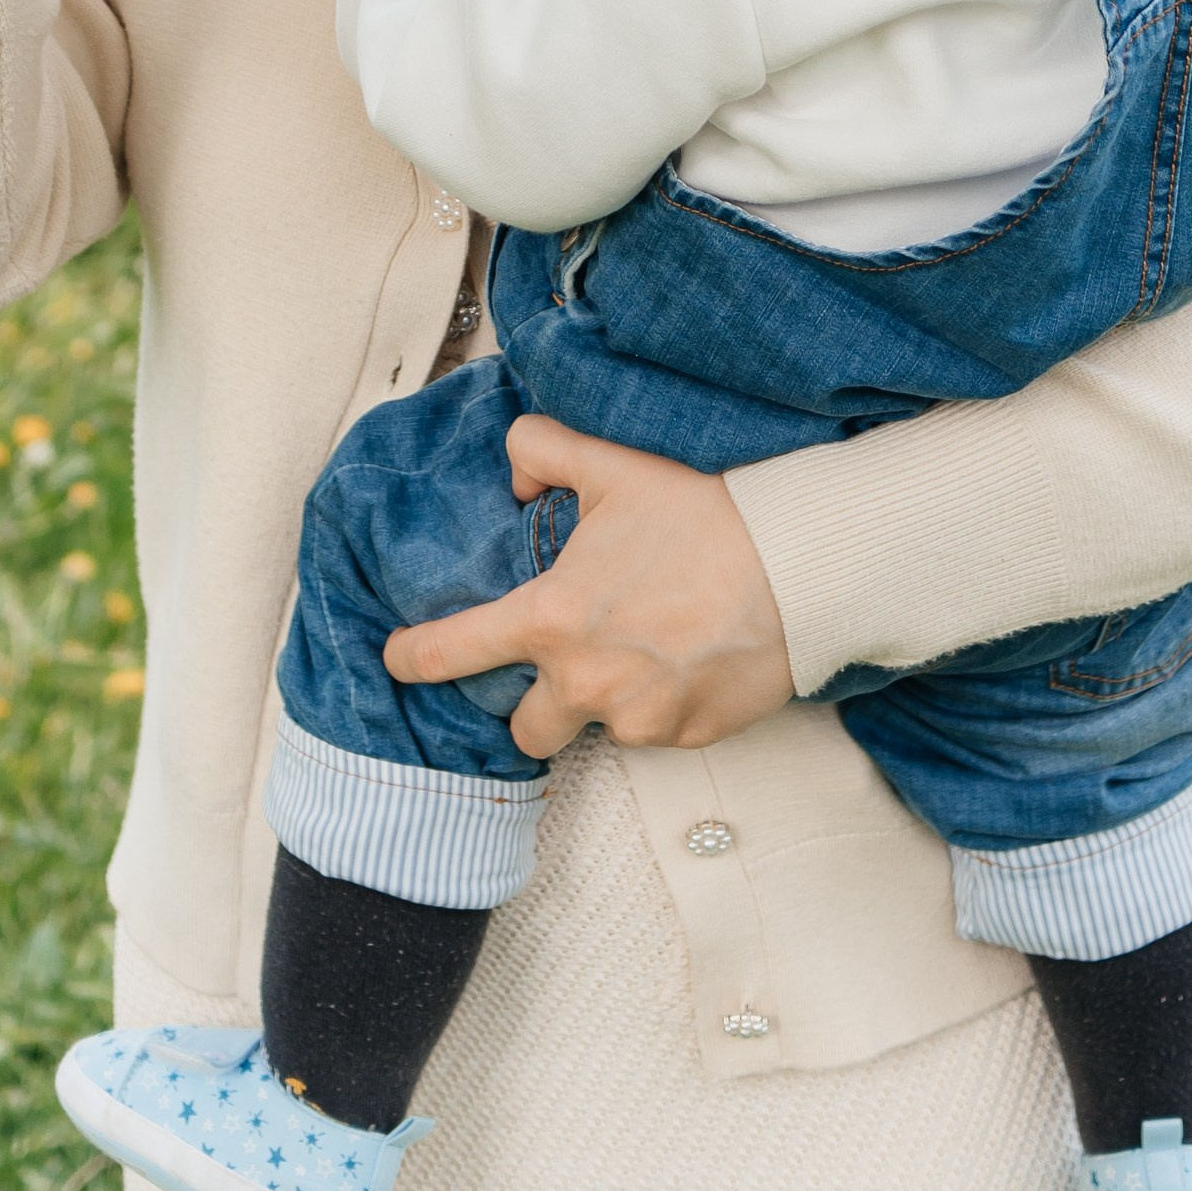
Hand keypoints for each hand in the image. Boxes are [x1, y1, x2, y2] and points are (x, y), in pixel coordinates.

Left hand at [381, 412, 794, 757]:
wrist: (794, 567)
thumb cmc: (699, 516)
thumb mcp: (610, 466)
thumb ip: (541, 453)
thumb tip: (514, 476)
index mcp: (551, 621)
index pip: (456, 651)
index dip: (416, 658)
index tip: (397, 660)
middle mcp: (583, 684)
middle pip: (527, 729)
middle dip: (537, 704)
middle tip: (568, 662)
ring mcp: (636, 720)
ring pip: (599, 727)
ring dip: (609, 699)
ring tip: (651, 644)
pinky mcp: (686, 738)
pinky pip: (656, 730)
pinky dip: (662, 703)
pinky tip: (689, 657)